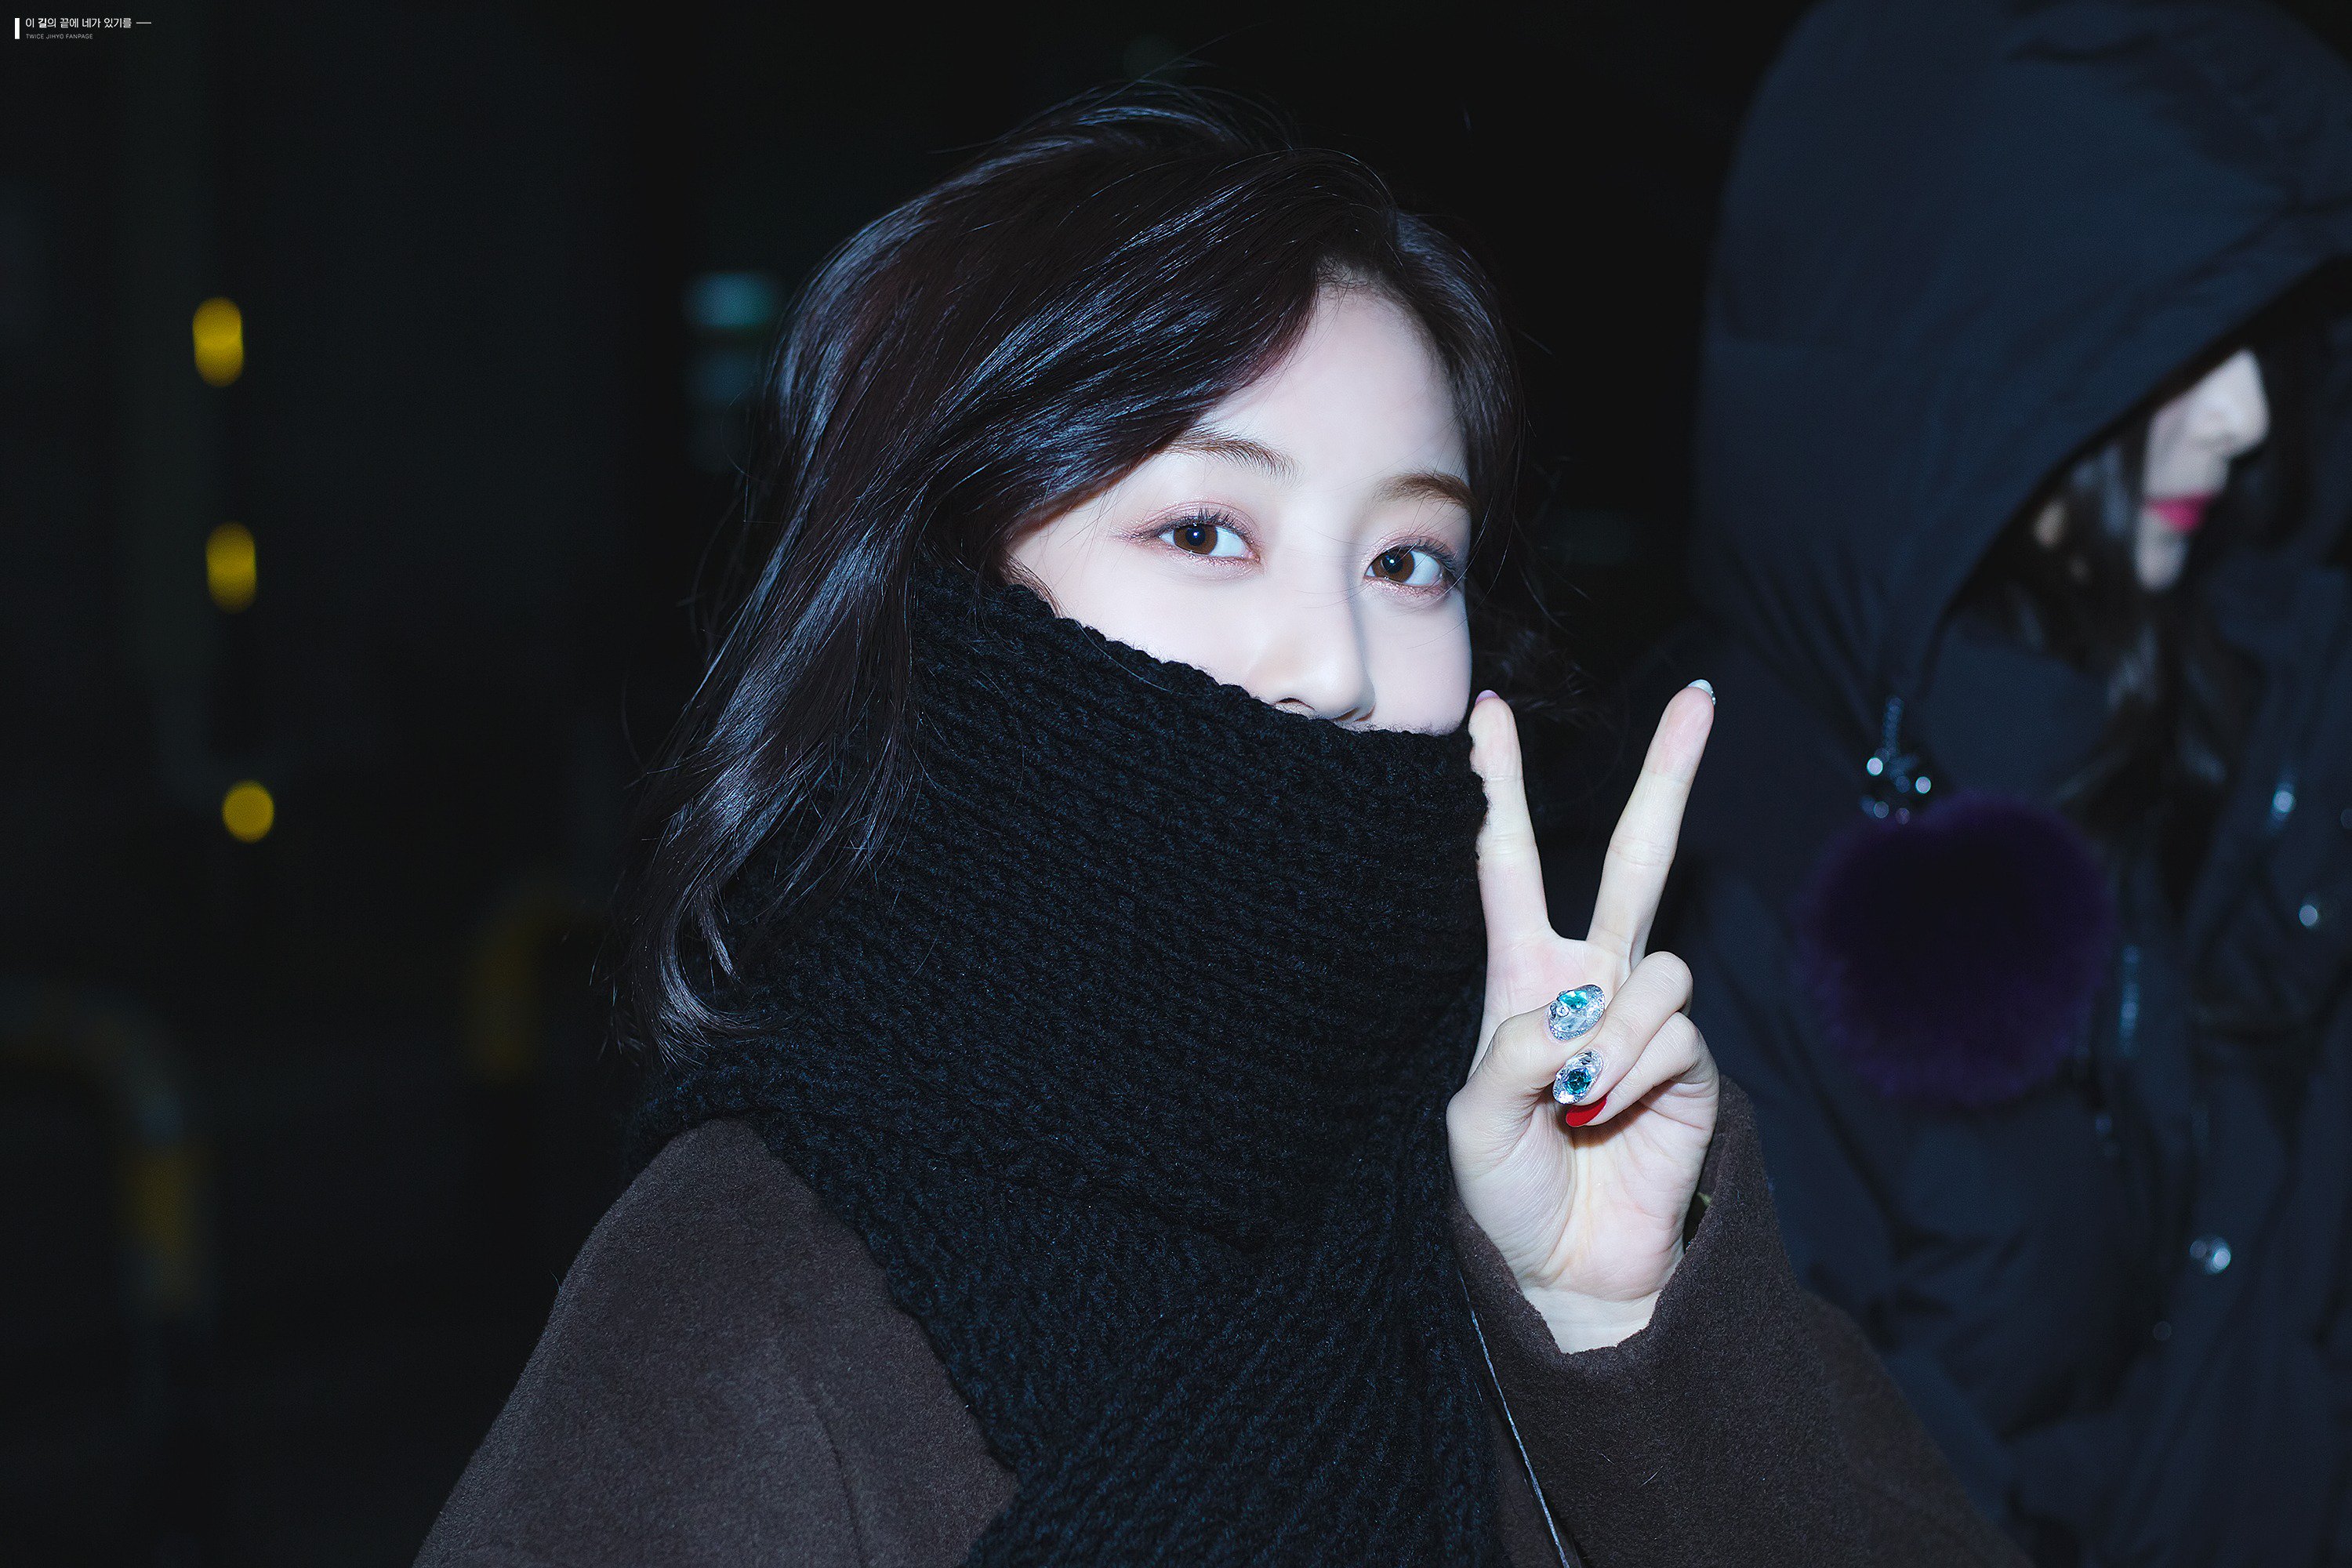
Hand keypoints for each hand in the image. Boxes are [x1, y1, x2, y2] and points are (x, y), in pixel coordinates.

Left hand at [1447, 685, 1717, 1352]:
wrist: (1568, 1268)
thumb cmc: (1508, 1193)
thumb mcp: (1471, 1125)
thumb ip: (1506, 1060)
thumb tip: (1569, 1016)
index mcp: (1522, 973)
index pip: (1507, 861)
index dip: (1498, 785)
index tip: (1488, 711)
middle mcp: (1591, 979)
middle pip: (1637, 857)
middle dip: (1669, 775)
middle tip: (1700, 696)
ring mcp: (1646, 1017)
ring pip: (1656, 965)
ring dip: (1607, 1038)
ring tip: (1575, 1102)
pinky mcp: (1691, 1061)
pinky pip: (1672, 1030)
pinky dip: (1631, 1072)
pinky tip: (1607, 1113)